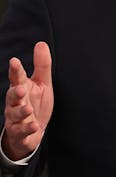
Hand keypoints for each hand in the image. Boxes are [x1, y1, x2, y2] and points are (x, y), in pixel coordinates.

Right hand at [2, 42, 53, 160]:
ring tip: (28, 109)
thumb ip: (42, 65)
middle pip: (12, 97)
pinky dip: (27, 129)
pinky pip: (21, 132)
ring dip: (21, 112)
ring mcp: (16, 119)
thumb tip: (41, 43)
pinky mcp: (20, 133)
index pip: (17, 78)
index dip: (15, 70)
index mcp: (21, 89)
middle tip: (20, 88)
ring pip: (15, 115)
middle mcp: (15, 103)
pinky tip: (34, 126)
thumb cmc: (34, 103)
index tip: (14, 61)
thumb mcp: (42, 83)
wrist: (29, 132)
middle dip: (15, 93)